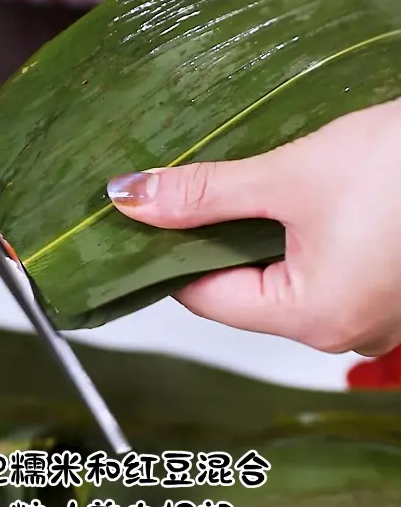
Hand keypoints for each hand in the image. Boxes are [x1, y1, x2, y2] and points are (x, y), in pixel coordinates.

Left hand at [107, 99, 400, 356]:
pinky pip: (322, 273)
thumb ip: (204, 192)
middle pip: (243, 291)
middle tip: (192, 189)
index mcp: (315, 317)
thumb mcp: (290, 174)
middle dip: (216, 241)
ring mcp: (372, 315)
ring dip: (259, 238)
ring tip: (250, 190)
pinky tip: (297, 202)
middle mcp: (344, 332)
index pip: (205, 299)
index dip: (170, 255)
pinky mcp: (388, 291)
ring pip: (284, 280)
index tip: (147, 216)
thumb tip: (131, 198)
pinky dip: (299, 241)